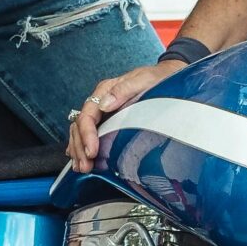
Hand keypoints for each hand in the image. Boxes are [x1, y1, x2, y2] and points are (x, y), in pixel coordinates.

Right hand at [69, 58, 184, 169]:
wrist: (168, 78)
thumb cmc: (157, 79)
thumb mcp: (143, 80)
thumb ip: (123, 90)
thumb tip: (104, 105)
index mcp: (105, 91)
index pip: (88, 115)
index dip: (86, 135)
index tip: (91, 151)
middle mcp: (100, 102)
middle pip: (80, 126)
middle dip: (80, 147)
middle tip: (86, 166)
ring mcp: (103, 114)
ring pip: (80, 133)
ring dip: (79, 151)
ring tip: (82, 167)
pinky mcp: (108, 123)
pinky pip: (88, 136)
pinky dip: (82, 149)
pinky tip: (82, 161)